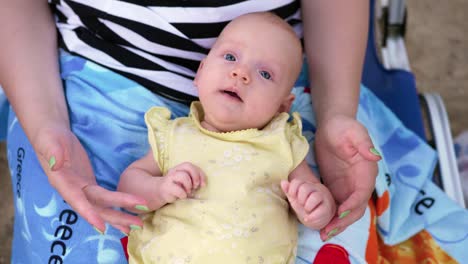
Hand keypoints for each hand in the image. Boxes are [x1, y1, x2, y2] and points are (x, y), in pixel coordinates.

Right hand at [34, 125, 147, 233]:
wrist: (52, 135)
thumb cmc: (49, 137)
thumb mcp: (49, 141)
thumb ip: (52, 153)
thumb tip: (55, 164)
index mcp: (62, 183)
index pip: (76, 201)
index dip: (89, 214)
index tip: (102, 227)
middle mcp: (73, 191)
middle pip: (96, 207)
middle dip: (116, 216)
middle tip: (138, 224)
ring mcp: (82, 189)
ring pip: (103, 206)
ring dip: (120, 216)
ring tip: (138, 225)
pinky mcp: (90, 185)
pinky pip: (105, 199)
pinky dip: (117, 207)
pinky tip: (129, 215)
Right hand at [157, 162, 205, 203]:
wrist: (159, 192)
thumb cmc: (176, 187)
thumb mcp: (186, 182)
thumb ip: (194, 180)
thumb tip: (202, 184)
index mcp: (180, 168)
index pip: (192, 166)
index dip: (200, 174)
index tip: (203, 184)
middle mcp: (174, 170)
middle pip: (188, 166)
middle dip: (196, 177)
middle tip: (196, 187)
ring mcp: (170, 177)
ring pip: (183, 176)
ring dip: (189, 185)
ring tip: (188, 191)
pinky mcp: (166, 187)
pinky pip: (179, 190)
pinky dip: (183, 194)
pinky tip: (182, 196)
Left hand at [281, 179, 335, 229]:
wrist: (318, 215)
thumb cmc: (305, 205)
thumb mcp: (295, 198)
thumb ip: (289, 190)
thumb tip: (283, 182)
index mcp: (305, 185)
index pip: (297, 182)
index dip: (292, 190)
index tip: (292, 197)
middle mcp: (315, 189)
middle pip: (305, 188)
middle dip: (300, 199)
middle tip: (301, 204)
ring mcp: (322, 197)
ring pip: (315, 197)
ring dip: (307, 206)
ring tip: (307, 210)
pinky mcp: (327, 208)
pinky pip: (321, 210)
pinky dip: (312, 216)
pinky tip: (308, 218)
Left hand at [314, 115, 380, 239]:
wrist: (332, 126)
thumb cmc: (342, 127)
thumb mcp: (353, 132)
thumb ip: (363, 143)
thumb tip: (375, 155)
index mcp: (366, 172)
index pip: (362, 193)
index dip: (352, 205)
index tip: (339, 213)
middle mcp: (359, 183)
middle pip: (356, 208)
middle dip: (343, 221)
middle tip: (328, 231)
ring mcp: (348, 187)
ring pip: (346, 211)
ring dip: (336, 224)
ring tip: (322, 234)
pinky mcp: (337, 187)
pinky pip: (335, 206)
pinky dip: (329, 217)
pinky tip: (318, 225)